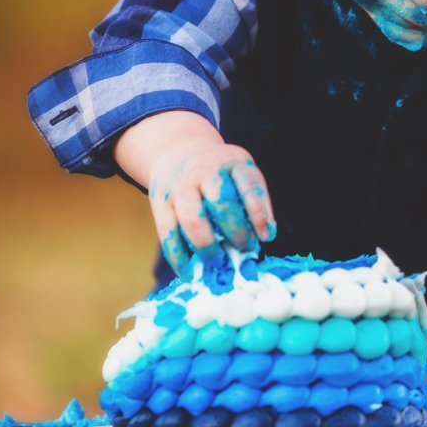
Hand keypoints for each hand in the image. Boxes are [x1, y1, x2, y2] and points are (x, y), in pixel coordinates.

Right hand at [114, 111, 275, 278]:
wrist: (178, 152)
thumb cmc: (220, 172)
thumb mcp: (241, 172)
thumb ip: (255, 200)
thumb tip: (266, 236)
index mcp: (231, 162)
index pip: (248, 185)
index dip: (258, 213)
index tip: (265, 237)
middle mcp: (204, 171)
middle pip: (221, 203)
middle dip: (236, 232)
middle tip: (244, 250)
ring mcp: (180, 187)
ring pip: (192, 220)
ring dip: (208, 247)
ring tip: (219, 262)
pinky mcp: (160, 204)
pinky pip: (168, 235)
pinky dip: (179, 259)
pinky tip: (190, 274)